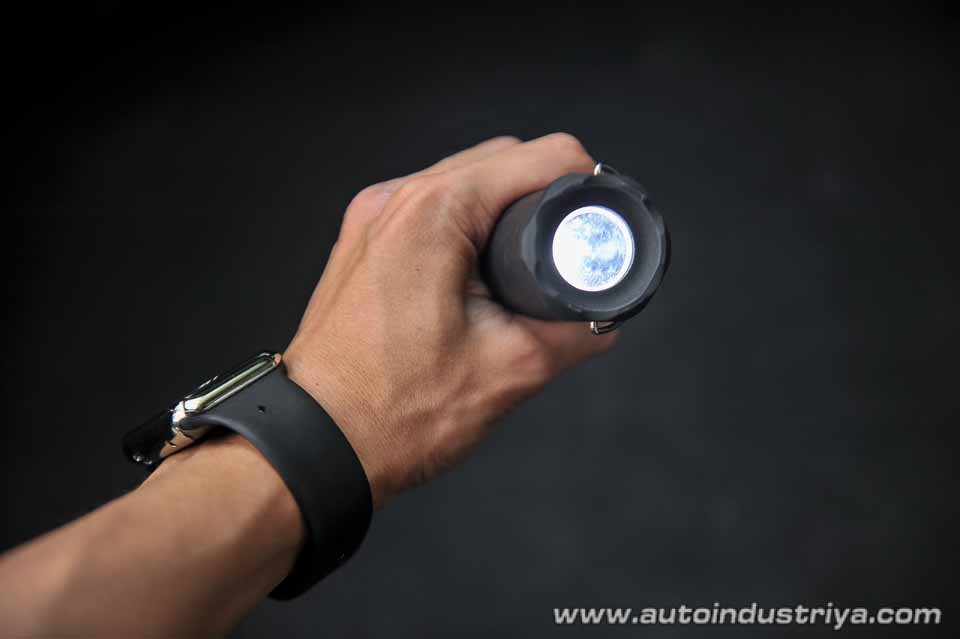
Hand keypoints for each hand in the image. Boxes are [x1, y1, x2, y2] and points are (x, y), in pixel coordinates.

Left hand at [284, 134, 617, 508]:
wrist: (316, 442)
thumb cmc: (392, 412)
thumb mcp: (508, 371)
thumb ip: (572, 336)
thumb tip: (601, 320)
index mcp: (433, 215)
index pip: (533, 158)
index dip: (582, 180)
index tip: (599, 213)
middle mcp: (394, 202)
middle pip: (496, 161)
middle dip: (543, 192)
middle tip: (571, 244)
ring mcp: (371, 219)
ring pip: (459, 183)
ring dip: (500, 207)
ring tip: (528, 260)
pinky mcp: (362, 243)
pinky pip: (427, 210)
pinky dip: (462, 225)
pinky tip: (479, 270)